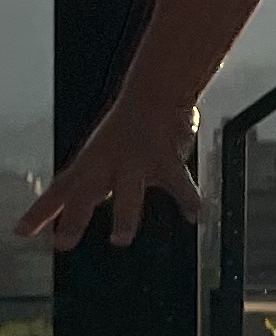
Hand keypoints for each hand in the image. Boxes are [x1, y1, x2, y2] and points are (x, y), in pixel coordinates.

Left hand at [17, 102, 200, 249]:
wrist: (155, 92)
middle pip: (85, 193)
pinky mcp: (164, 159)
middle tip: (63, 243)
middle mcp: (107, 163)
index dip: (39, 213)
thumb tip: (73, 199)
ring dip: (123, 217)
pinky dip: (188, 200)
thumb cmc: (129, 126)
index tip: (21, 232)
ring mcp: (135, 161)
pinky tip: (194, 214)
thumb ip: (90, 181)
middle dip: (74, 218)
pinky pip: (178, 184)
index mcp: (89, 164)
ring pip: (127, 191)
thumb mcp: (100, 154)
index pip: (58, 191)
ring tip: (120, 239)